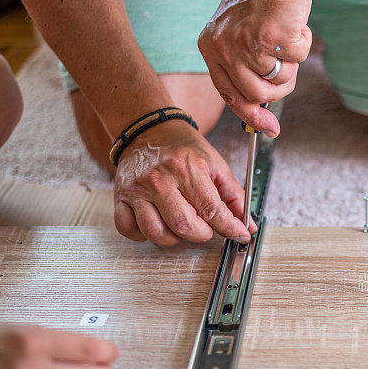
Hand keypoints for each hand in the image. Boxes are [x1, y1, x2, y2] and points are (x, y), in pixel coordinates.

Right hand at [114, 120, 256, 245]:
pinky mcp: (120, 197)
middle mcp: (159, 180)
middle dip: (201, 234)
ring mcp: (137, 189)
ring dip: (174, 237)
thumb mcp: (215, 165)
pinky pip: (129, 230)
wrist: (150, 130)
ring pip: (156, 233)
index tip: (239, 235)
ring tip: (181, 224)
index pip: (212, 209)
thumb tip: (247, 224)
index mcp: (186, 168)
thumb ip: (234, 196)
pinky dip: (144, 235)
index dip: (230, 228)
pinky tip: (158, 223)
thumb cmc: (183, 149)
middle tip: (205, 226)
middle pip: (184, 226)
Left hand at [198, 0, 314, 136]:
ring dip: (291, 66)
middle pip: (255, 94)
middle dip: (278, 87)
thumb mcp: (242, 34)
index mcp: (210, 46)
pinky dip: (303, 44)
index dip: (250, 115)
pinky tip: (295, 25)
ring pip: (277, 82)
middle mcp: (222, 46)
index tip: (269, 129)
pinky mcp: (270, 37)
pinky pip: (297, 61)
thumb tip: (263, 120)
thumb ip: (245, 70)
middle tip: (287, 65)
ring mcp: (245, 43)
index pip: (229, 94)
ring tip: (288, 38)